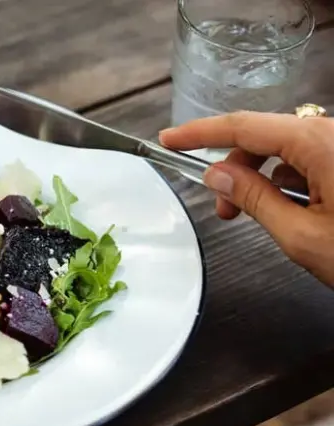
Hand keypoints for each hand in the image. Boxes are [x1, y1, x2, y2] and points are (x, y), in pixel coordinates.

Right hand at [160, 111, 333, 286]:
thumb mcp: (301, 234)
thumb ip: (253, 199)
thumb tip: (218, 177)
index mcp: (320, 143)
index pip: (243, 127)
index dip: (200, 133)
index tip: (170, 139)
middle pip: (265, 137)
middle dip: (234, 168)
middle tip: (219, 210)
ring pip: (289, 149)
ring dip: (264, 178)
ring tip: (257, 218)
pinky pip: (315, 158)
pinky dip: (293, 180)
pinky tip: (294, 212)